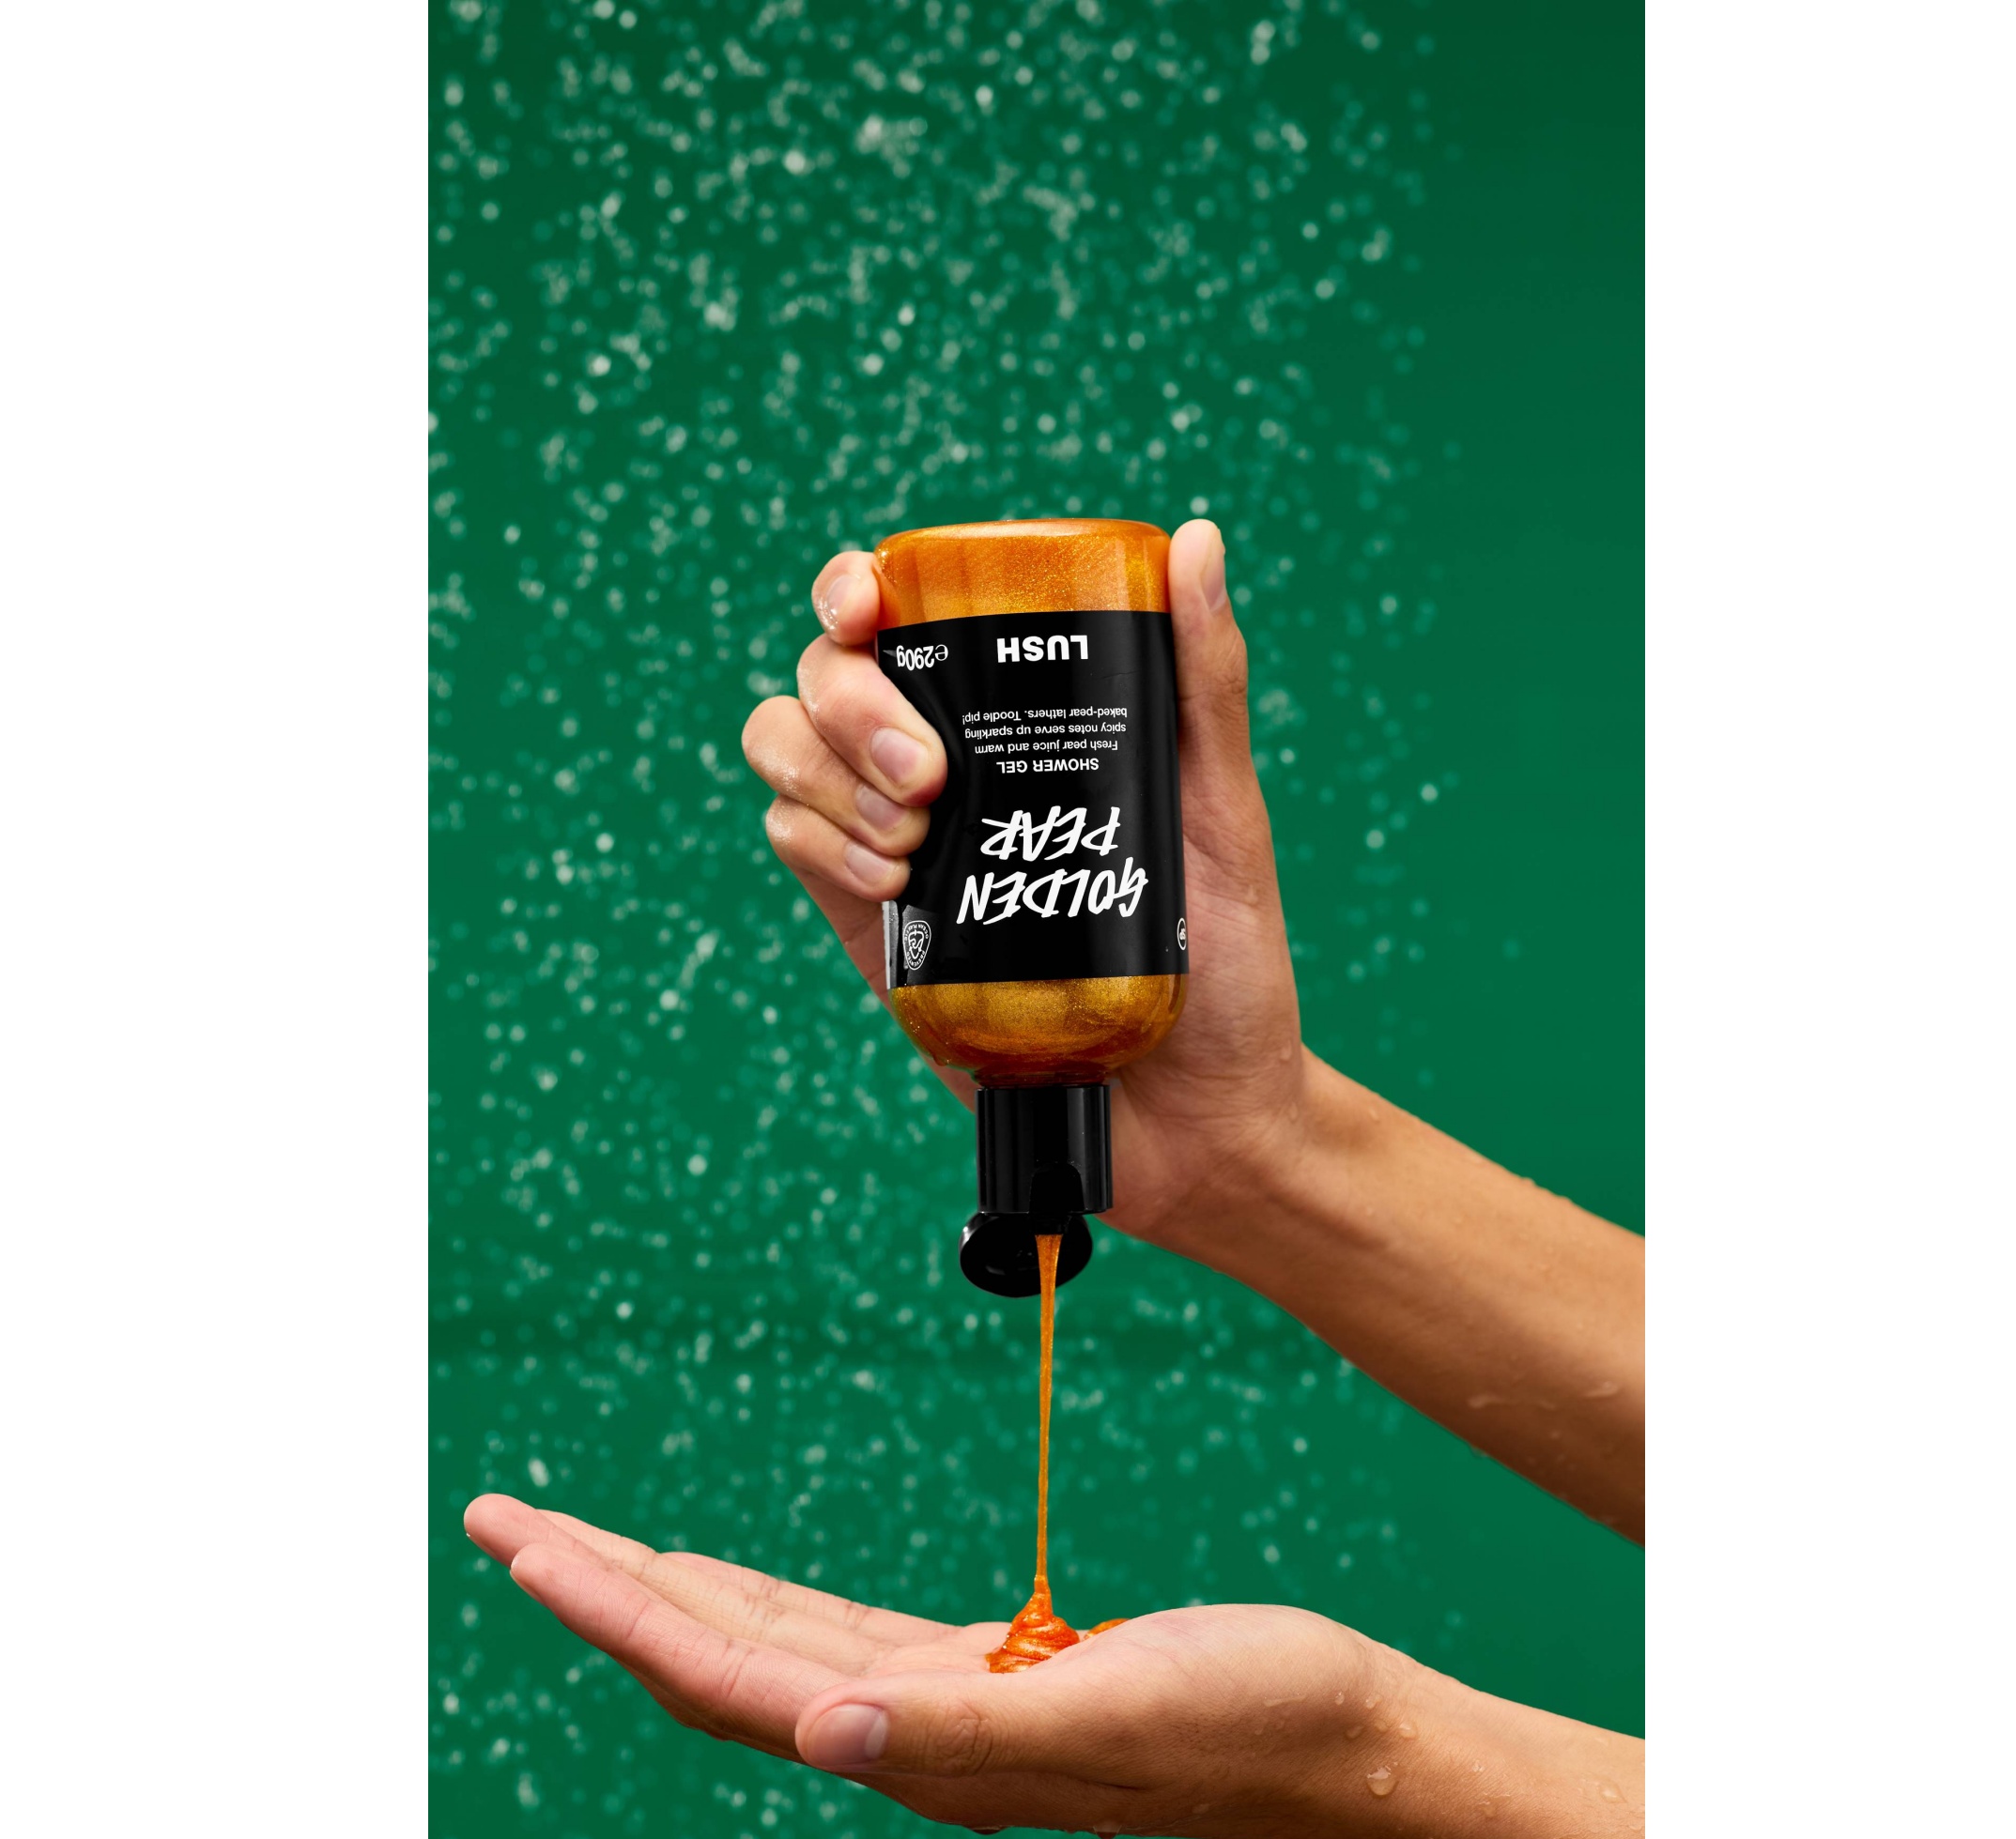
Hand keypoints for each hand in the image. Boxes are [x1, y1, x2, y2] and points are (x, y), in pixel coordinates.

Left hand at [465, 1496, 1645, 1838]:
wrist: (1346, 1735)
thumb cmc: (1251, 1721)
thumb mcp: (1116, 1714)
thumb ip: (965, 1731)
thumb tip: (820, 1734)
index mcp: (925, 1747)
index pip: (725, 1676)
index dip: (617, 1609)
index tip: (525, 1543)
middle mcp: (909, 1734)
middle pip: (713, 1659)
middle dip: (603, 1588)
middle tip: (502, 1522)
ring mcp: (942, 1708)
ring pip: (761, 1645)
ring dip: (664, 1590)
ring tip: (578, 1543)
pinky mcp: (985, 1676)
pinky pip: (830, 1633)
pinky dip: (756, 1598)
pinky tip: (721, 1579)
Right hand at [739, 529, 1647, 1538]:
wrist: (1198, 1121)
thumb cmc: (1229, 967)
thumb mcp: (1226, 814)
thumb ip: (1203, 685)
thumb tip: (1199, 541)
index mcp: (1023, 723)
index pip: (907, 619)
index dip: (858, 591)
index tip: (871, 605)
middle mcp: (947, 772)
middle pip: (824, 676)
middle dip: (851, 704)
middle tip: (932, 778)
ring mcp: (901, 849)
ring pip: (786, 750)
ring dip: (827, 775)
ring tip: (917, 841)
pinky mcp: (875, 932)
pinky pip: (795, 846)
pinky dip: (820, 843)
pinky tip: (895, 882)